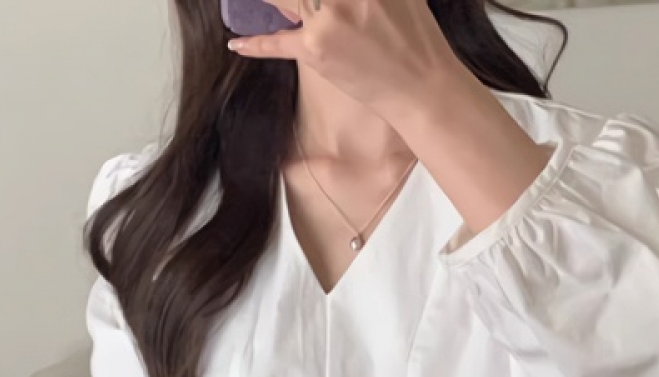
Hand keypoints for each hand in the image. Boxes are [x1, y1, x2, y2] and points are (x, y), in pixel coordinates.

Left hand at [228, 0, 460, 115]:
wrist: (422, 86)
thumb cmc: (415, 37)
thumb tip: (327, 3)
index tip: (305, 1)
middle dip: (296, 1)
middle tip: (301, 8)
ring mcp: (326, 17)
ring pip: (286, 1)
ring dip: (275, 5)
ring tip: (260, 9)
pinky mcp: (315, 50)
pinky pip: (277, 42)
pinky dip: (256, 44)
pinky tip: (236, 43)